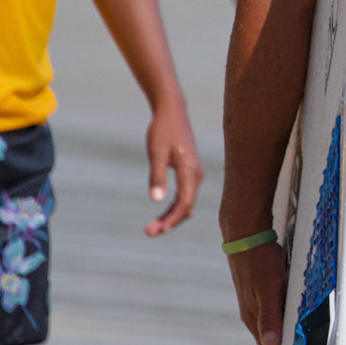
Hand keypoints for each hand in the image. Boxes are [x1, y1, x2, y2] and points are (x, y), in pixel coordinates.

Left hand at [143, 105, 203, 237]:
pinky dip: (174, 207)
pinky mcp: (189, 171)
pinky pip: (185, 195)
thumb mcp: (156, 153)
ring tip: (152, 228)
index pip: (185, 203)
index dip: (172, 219)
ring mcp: (194, 173)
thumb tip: (155, 201)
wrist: (171, 111)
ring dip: (171, 216)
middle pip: (187, 206)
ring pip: (186, 202)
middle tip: (149, 233)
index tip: (157, 230)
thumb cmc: (162, 129)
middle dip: (170, 222)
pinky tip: (162, 213)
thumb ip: (157, 177)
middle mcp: (196, 174)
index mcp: (190, 170)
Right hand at [228, 241, 288, 344]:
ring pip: (274, 330)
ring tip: (310, 340)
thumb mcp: (269, 287)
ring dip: (289, 336)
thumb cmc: (259, 261)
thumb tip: (270, 344)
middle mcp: (254, 317)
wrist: (245, 236)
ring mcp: (255, 306)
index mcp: (255, 320)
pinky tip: (297, 316)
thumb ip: (270, 316)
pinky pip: (274, 315)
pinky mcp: (260, 295)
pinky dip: (286, 320)